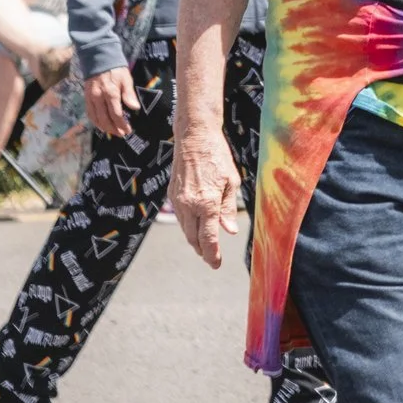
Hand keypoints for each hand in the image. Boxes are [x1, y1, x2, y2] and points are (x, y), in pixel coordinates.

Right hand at [83, 65, 139, 138]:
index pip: (116, 114)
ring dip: (104, 128)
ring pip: (96, 118)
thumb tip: (135, 108)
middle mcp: (99, 97)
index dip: (122, 124)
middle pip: (105, 119)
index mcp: (111, 93)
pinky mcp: (86, 98)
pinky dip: (95, 122)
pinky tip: (101, 126)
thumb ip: (129, 94)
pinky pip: (89, 113)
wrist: (99, 58)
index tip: (128, 130)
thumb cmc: (116, 69)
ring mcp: (91, 98)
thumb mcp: (126, 79)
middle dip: (114, 129)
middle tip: (121, 134)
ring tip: (113, 132)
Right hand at [171, 121, 240, 268]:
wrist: (193, 137)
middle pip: (193, 239)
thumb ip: (228, 209)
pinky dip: (188, 226)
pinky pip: (180, 217)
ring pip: (185, 230)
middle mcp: (189, 205)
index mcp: (207, 203)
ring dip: (194, 240)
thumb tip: (229, 232)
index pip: (208, 239)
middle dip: (203, 251)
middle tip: (212, 259)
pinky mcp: (172, 194)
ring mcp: (178, 200)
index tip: (216, 264)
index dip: (212, 255)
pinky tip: (196, 226)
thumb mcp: (231, 181)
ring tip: (204, 246)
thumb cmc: (217, 156)